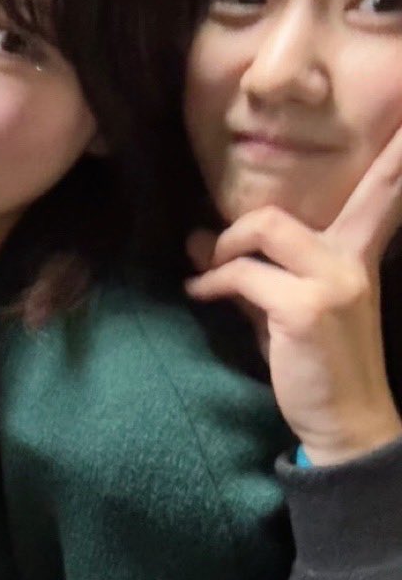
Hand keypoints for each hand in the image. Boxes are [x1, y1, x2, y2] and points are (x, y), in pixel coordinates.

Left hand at [186, 123, 401, 464]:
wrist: (347, 423)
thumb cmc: (318, 365)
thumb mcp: (291, 310)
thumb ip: (257, 271)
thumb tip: (198, 238)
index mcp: (360, 253)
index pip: (386, 191)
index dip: (399, 156)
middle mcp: (352, 259)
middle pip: (283, 212)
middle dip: (238, 228)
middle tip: (213, 253)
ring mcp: (332, 281)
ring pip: (262, 232)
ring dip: (223, 252)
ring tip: (207, 274)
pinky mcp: (304, 307)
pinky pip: (243, 276)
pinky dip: (214, 283)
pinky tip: (202, 294)